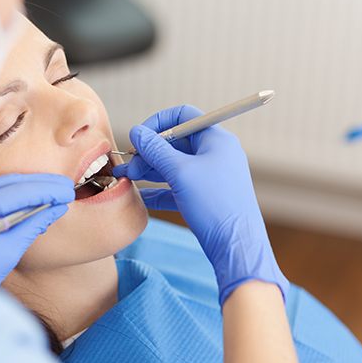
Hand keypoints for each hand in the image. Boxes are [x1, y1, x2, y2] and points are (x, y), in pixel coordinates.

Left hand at [0, 173, 74, 288]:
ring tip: (53, 189)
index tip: (68, 191)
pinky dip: (9, 194)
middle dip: (38, 184)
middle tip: (66, 186)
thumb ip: (33, 224)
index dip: (45, 190)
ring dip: (25, 187)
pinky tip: (31, 197)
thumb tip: (58, 206)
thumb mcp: (8, 252)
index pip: (14, 193)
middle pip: (4, 183)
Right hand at [113, 105, 287, 304]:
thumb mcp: (180, 172)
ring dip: (149, 170)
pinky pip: (177, 186)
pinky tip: (140, 196)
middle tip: (127, 165)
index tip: (139, 137)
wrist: (236, 246)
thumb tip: (136, 132)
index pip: (183, 116)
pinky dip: (158, 189)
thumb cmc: (214, 205)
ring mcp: (210, 176)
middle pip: (175, 142)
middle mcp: (214, 154)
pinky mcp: (204, 197)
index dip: (158, 122)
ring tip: (126, 178)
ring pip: (173, 165)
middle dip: (148, 151)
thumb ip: (155, 150)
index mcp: (215, 140)